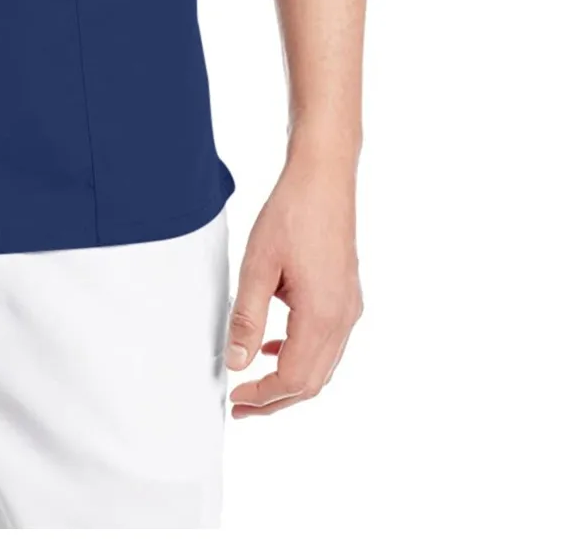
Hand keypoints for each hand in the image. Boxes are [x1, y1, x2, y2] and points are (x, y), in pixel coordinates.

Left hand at [226, 151, 362, 418]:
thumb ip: (247, 317)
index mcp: (322, 315)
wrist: (324, 178)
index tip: (235, 398)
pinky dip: (301, 354)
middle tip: (240, 405)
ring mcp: (349, 307)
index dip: (263, 397)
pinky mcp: (346, 295)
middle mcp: (343, 318)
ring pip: (322, 365)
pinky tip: (274, 345)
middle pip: (312, 381)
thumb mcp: (258, 265)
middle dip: (275, 399)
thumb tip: (236, 362)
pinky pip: (327, 342)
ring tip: (253, 383)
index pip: (294, 380)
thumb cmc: (293, 212)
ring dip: (288, 380)